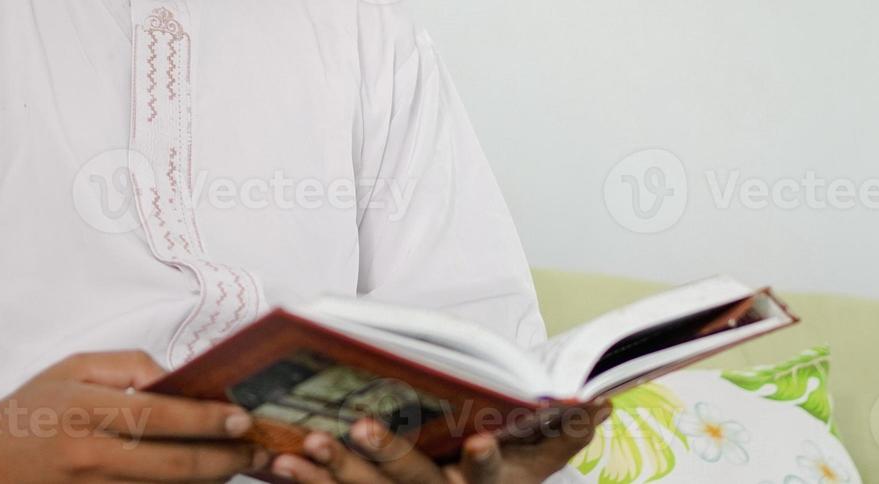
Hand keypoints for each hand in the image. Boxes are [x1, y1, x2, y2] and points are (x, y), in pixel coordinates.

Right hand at [0, 349, 269, 482]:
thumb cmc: (31, 411)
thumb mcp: (74, 369)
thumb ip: (129, 366)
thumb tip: (178, 378)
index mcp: (87, 411)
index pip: (159, 416)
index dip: (206, 419)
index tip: (241, 417)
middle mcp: (91, 455)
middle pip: (173, 464)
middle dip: (224, 459)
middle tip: (256, 449)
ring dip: (208, 480)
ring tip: (237, 465)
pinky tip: (200, 480)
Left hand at [267, 398, 610, 483]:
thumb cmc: (504, 475)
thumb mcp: (537, 462)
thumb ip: (561, 434)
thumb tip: (600, 402)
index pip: (487, 476)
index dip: (484, 462)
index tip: (477, 441)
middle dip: (388, 456)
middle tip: (360, 428)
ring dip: (331, 474)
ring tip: (299, 446)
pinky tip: (278, 463)